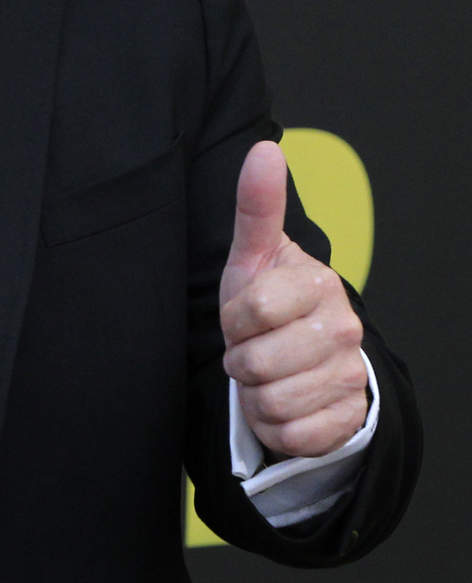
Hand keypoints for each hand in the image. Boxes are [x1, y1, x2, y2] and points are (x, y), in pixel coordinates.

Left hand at [220, 140, 366, 459]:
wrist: (294, 360)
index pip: (252, 308)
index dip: (233, 318)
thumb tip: (265, 148)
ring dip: (255, 395)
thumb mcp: (252, 255)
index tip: (242, 315)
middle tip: (251, 349)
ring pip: (273, 401)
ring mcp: (350, 375)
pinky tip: (283, 403)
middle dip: (241, 360)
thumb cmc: (266, 302)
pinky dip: (276, 426)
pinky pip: (293, 434)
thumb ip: (256, 205)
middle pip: (258, 361)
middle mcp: (344, 328)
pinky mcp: (349, 419)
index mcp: (319, 283)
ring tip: (265, 375)